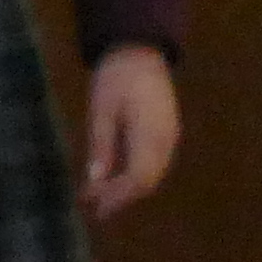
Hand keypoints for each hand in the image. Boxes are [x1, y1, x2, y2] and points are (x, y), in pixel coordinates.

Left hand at [82, 42, 180, 218]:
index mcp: (151, 137)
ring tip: (99, 198)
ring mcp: (169, 138)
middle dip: (120, 198)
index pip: (138, 179)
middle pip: (147, 182)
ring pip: (151, 175)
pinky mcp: (166, 133)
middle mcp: (166, 143)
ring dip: (127, 190)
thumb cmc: (116, 78)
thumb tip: (95, 181)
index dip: (117, 198)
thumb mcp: (101, 110)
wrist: (140, 52)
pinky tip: (114, 178)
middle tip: (92, 209)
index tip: (95, 209)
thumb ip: (101, 145)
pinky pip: (153, 164)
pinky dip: (134, 176)